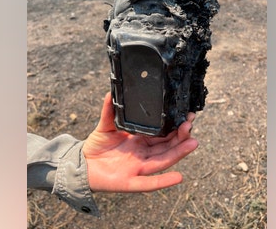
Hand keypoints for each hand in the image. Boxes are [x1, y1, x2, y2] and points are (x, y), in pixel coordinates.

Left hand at [83, 92, 198, 192]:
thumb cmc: (96, 147)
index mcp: (140, 141)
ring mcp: (138, 169)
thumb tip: (111, 92)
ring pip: (163, 160)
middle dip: (181, 136)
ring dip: (179, 153)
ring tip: (193, 143)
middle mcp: (143, 155)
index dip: (174, 126)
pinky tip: (179, 177)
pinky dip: (164, 181)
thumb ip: (110, 110)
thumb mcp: (104, 125)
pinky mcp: (130, 182)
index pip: (162, 134)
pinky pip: (149, 183)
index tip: (186, 115)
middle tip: (191, 124)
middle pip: (167, 146)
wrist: (81, 166)